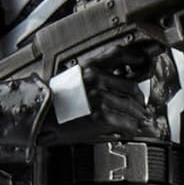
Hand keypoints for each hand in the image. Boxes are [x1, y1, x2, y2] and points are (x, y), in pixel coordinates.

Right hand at [36, 62, 154, 146]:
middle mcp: (97, 80)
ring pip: (131, 107)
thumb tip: (114, 84)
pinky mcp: (100, 118)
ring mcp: (100, 99)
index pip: (120, 55)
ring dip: (138, 116)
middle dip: (139, 100)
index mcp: (90, 67)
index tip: (144, 63)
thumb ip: (94, 77)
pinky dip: (132, 128)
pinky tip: (132, 130)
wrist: (38, 115)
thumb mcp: (72, 78)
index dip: (136, 58)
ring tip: (138, 121)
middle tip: (141, 107)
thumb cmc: (52, 101)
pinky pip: (125, 123)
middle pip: (131, 87)